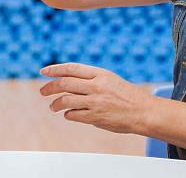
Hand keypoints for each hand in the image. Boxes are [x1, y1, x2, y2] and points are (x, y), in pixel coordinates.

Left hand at [40, 63, 154, 134]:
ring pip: (65, 100)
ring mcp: (95, 102)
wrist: (143, 111)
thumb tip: (68, 81)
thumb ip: (90, 79)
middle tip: (42, 91)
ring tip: (53, 106)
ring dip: (56, 104)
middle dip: (49, 87)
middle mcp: (96, 86)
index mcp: (100, 74)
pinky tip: (68, 114)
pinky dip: (68, 114)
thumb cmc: (126, 95)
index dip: (55, 69)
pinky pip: (74, 115)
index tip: (43, 71)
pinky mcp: (96, 117)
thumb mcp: (109, 79)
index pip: (71, 68)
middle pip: (64, 84)